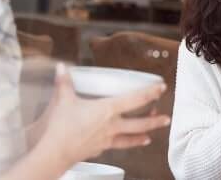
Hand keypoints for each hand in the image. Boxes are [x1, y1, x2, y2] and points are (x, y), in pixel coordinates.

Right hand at [39, 64, 170, 167]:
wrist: (54, 153)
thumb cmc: (61, 128)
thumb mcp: (63, 101)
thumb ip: (64, 83)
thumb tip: (62, 67)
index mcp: (108, 110)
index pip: (136, 100)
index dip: (151, 93)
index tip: (161, 88)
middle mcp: (112, 126)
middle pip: (140, 123)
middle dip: (155, 120)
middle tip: (166, 118)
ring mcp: (107, 140)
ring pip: (130, 139)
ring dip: (141, 137)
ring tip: (150, 137)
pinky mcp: (99, 150)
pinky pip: (114, 147)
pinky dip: (121, 145)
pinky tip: (121, 145)